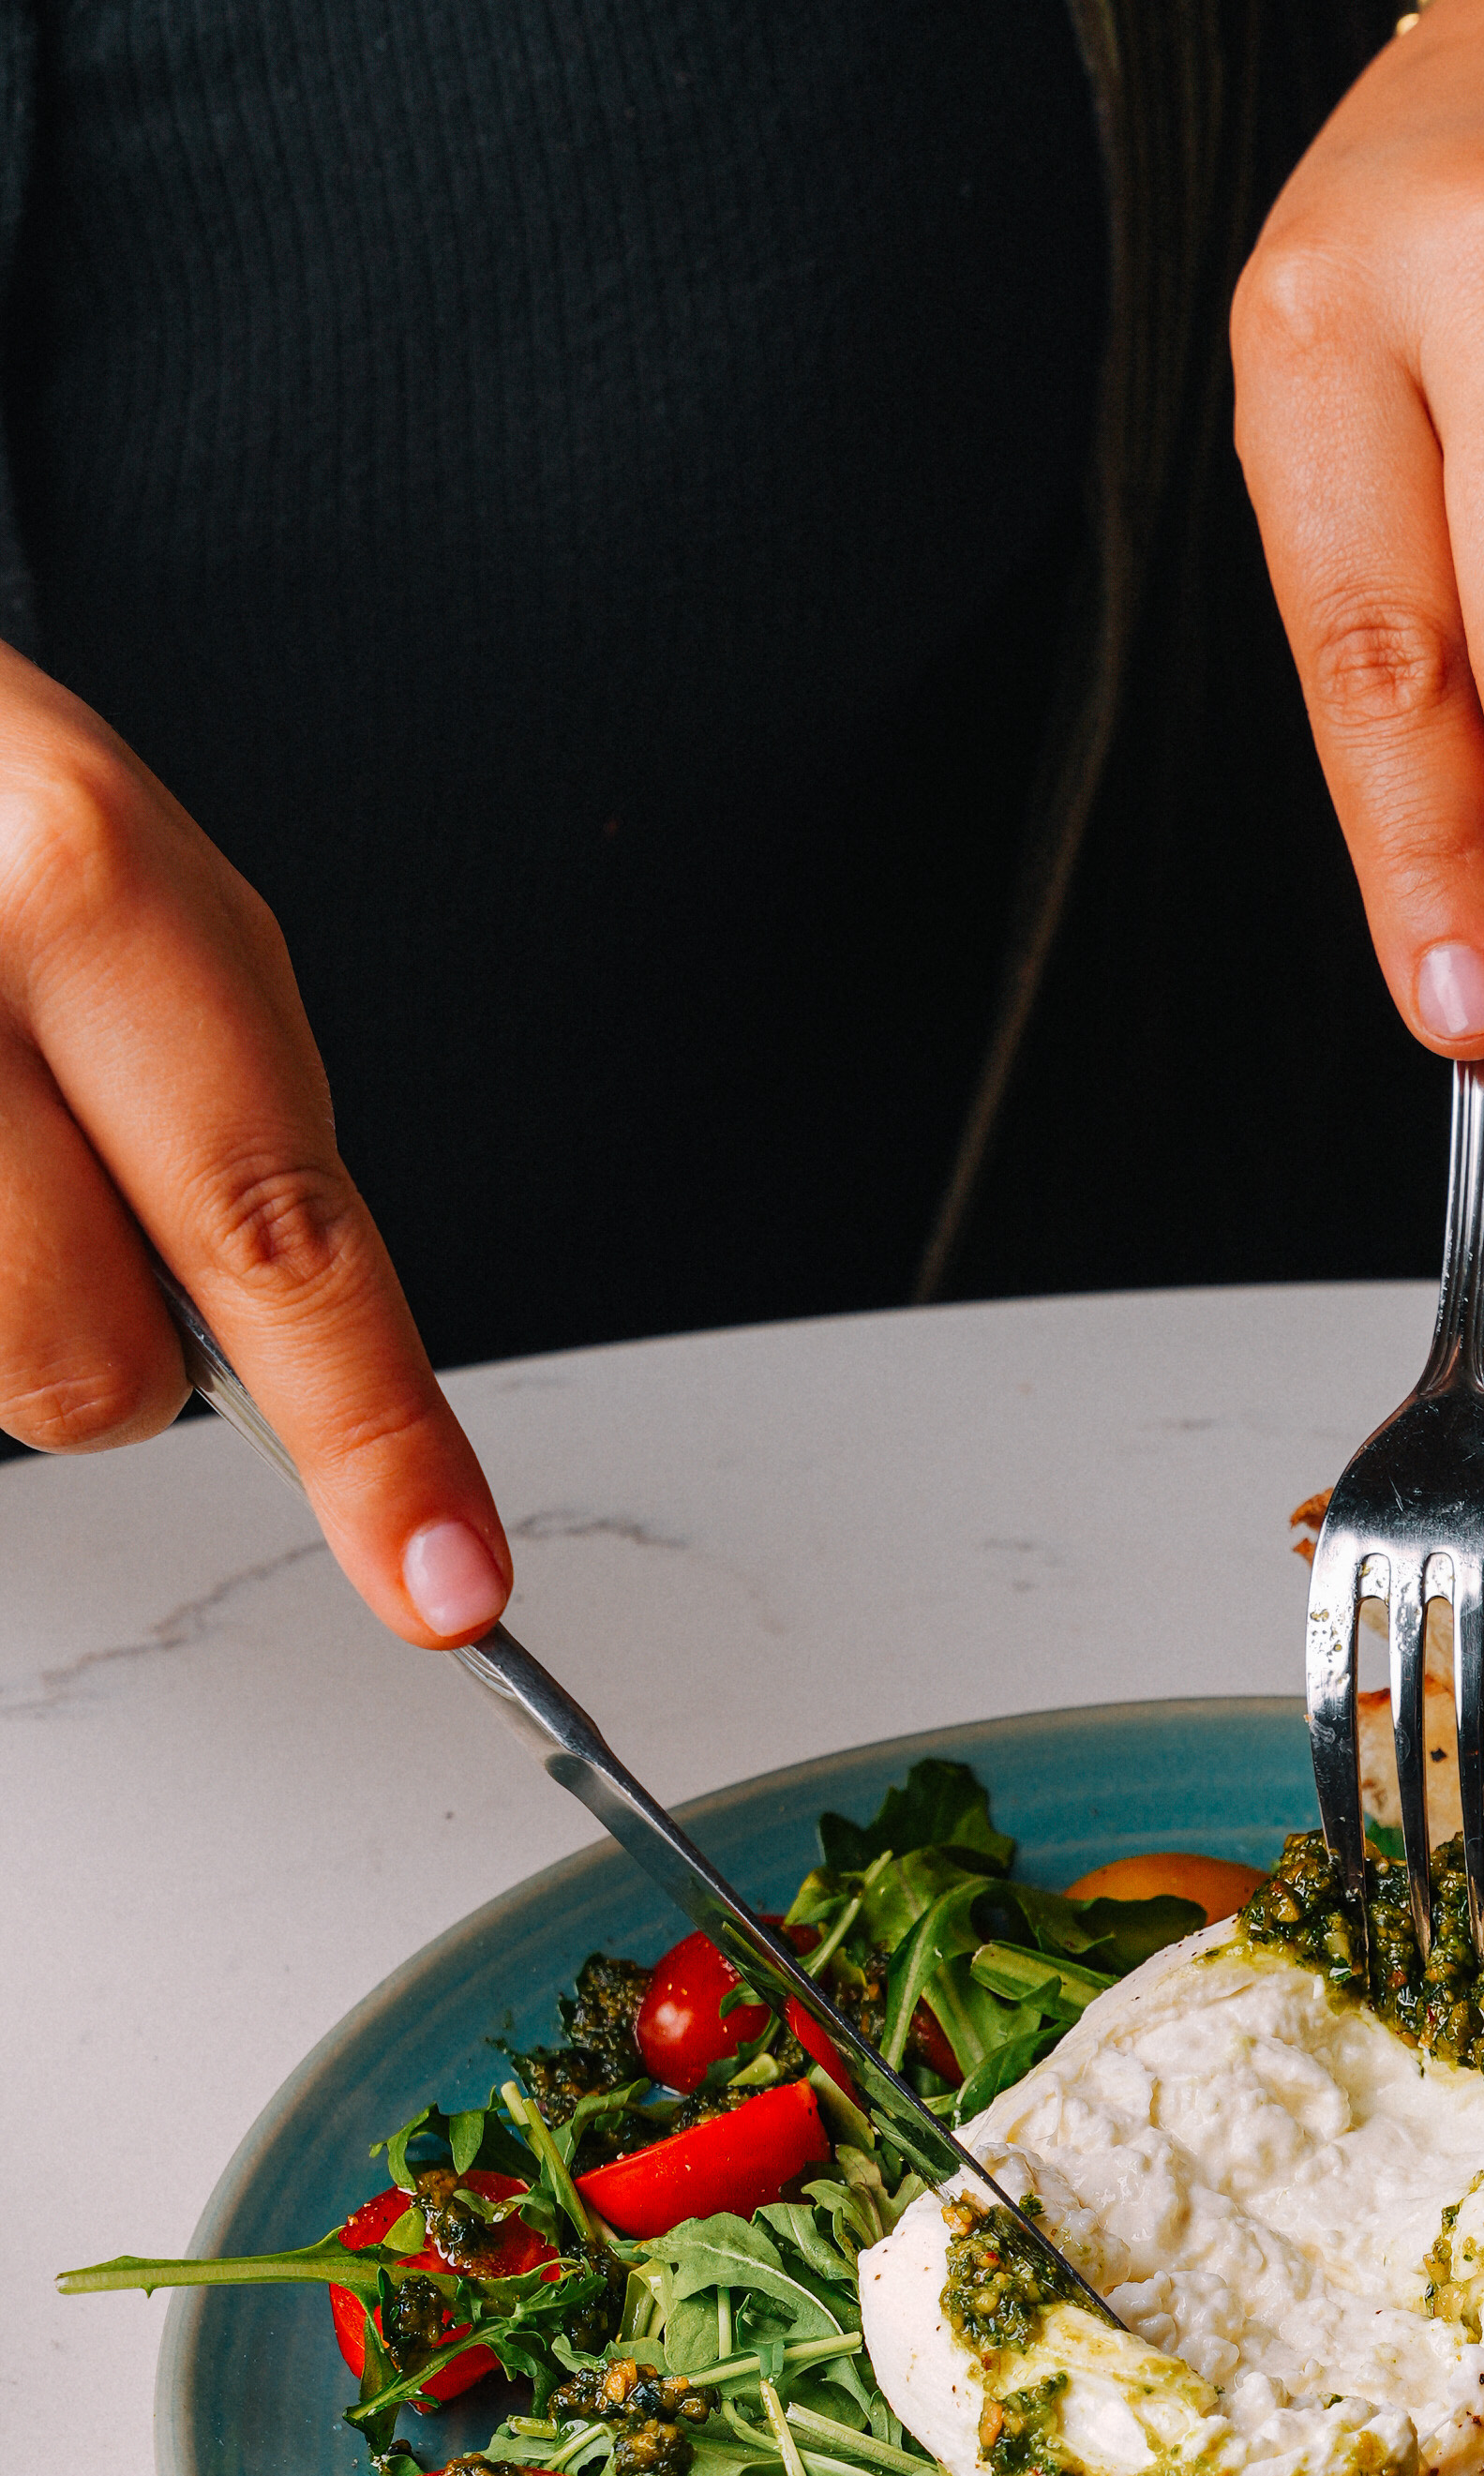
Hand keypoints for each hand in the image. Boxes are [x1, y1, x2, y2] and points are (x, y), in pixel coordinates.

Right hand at [0, 642, 508, 1642]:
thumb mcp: (157, 912)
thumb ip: (246, 1135)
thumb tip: (319, 1374)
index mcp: (84, 892)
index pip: (270, 1231)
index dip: (369, 1437)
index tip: (444, 1580)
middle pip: (85, 1370)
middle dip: (110, 1341)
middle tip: (69, 1188)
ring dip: (2, 1298)